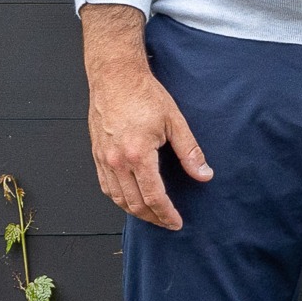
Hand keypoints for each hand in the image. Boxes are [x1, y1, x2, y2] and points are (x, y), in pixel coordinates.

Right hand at [81, 4, 211, 229]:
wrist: (114, 76)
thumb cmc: (144, 94)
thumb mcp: (175, 122)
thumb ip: (190, 152)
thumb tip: (204, 175)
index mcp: (137, 155)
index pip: (153, 196)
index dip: (166, 214)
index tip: (177, 223)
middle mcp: (116, 161)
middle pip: (133, 203)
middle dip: (152, 218)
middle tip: (167, 223)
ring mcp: (103, 158)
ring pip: (116, 197)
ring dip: (134, 211)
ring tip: (152, 216)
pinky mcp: (97, 153)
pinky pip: (105, 185)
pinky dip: (118, 198)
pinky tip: (130, 200)